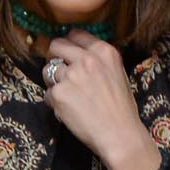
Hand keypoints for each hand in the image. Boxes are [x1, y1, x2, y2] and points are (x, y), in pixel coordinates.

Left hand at [44, 30, 160, 169]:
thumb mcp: (117, 73)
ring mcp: (71, 75)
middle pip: (56, 46)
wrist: (120, 135)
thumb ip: (97, 61)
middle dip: (53, 58)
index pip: (75, 34)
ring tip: (68, 97)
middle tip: (58, 72)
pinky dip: (55, 104)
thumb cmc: (121, 109)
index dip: (68, 45)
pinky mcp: (59, 94)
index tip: (67, 54)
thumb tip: (76, 56)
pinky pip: (48, 94)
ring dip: (53, 83)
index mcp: (104, 51)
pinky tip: (69, 112)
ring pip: (48, 71)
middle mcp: (87, 59)